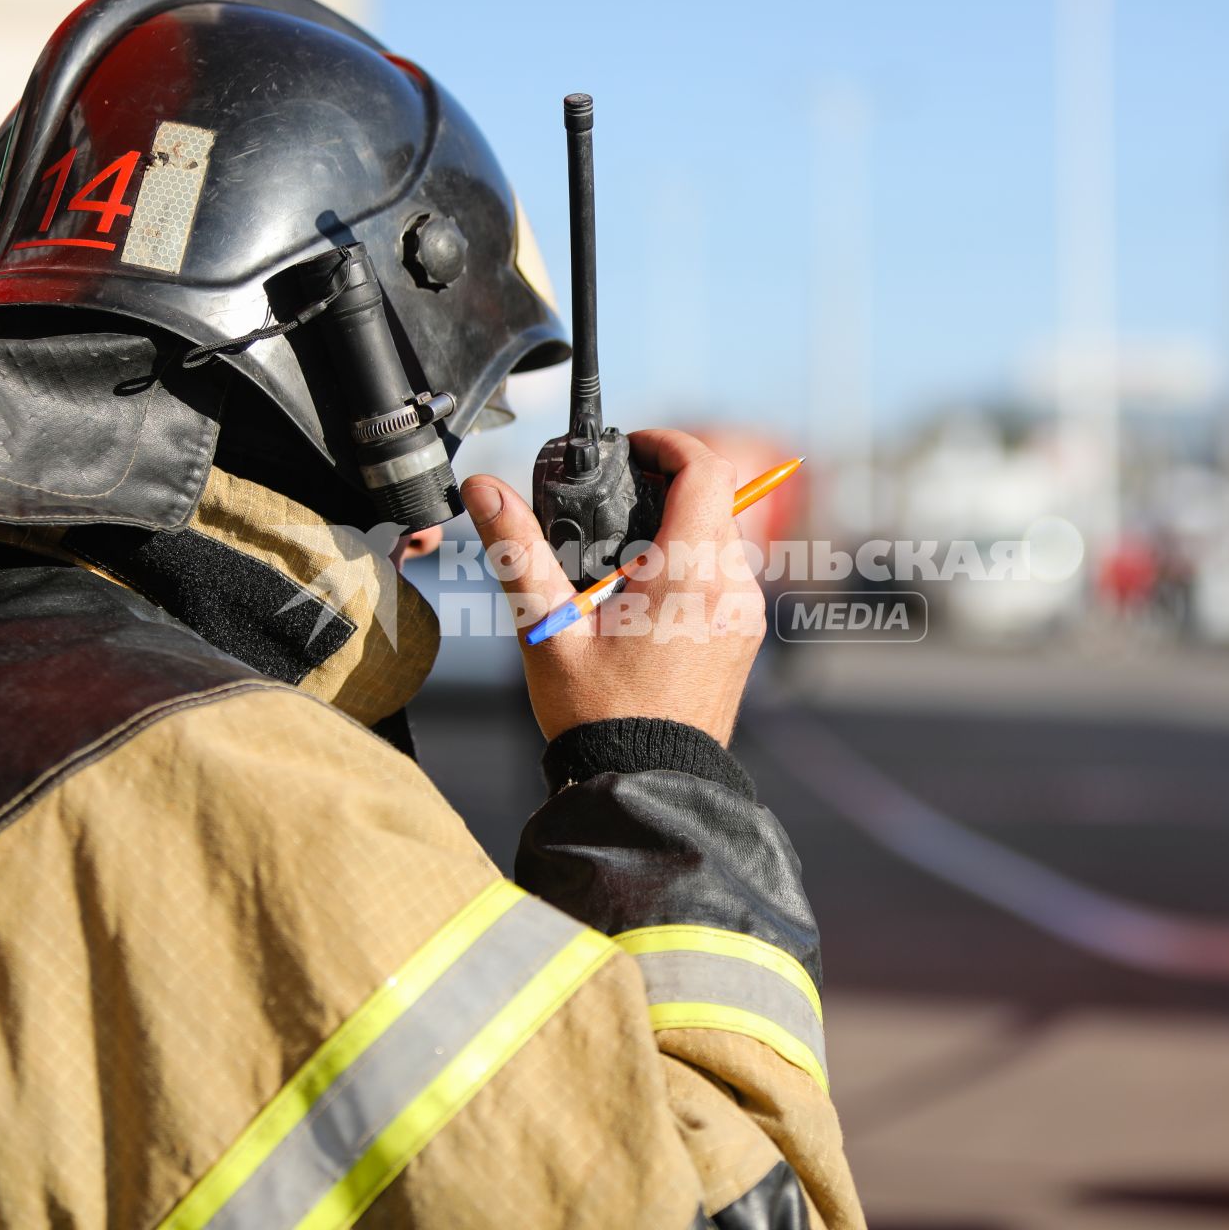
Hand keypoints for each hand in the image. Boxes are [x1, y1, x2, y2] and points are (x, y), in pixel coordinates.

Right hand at [462, 429, 765, 744]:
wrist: (648, 786)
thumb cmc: (599, 717)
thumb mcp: (548, 628)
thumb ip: (518, 550)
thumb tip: (484, 489)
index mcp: (689, 573)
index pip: (704, 469)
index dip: (668, 443)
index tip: (632, 446)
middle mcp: (731, 587)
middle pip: (710, 500)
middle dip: (662, 488)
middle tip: (610, 503)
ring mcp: (744, 614)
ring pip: (719, 538)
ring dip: (677, 530)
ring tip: (618, 562)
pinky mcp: (743, 636)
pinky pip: (724, 577)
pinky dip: (690, 567)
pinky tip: (642, 599)